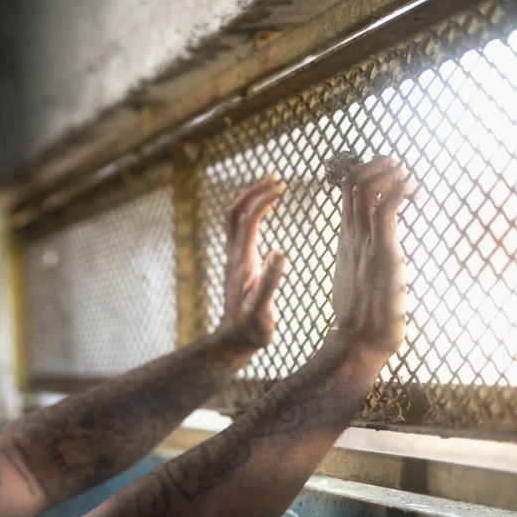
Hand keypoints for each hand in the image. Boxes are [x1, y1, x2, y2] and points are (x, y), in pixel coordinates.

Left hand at [216, 174, 287, 348]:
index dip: (263, 200)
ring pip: (234, 218)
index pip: (248, 220)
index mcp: (242, 262)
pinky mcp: (238, 262)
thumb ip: (270, 281)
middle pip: (234, 212)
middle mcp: (234, 255)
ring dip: (250, 198)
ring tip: (272, 185)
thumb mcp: (263, 309)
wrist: (236, 339)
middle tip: (275, 177)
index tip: (282, 187)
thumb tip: (279, 252)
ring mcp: (234, 257)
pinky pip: (241, 229)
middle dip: (252, 191)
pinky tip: (267, 210)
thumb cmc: (252, 328)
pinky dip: (253, 212)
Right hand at [330, 156, 413, 361]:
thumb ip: (360, 265)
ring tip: (405, 175)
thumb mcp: (356, 281)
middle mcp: (352, 238)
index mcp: (345, 243)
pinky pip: (386, 209)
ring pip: (365, 190)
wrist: (358, 341)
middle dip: (376, 166)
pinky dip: (399, 190)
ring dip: (387, 173)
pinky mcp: (381, 253)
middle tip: (398, 168)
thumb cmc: (362, 317)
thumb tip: (372, 263)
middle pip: (352, 184)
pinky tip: (411, 190)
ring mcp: (364, 245)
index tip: (389, 179)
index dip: (365, 177)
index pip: (347, 195)